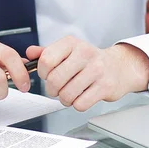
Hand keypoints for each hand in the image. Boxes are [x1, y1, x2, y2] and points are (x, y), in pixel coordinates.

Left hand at [26, 36, 148, 111]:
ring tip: (69, 93)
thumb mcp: (67, 51)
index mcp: (71, 43)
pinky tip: (81, 97)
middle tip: (56, 89)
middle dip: (51, 90)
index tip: (47, 75)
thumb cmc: (88, 61)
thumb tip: (29, 53)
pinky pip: (80, 104)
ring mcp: (97, 70)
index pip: (46, 60)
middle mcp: (85, 53)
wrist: (119, 67)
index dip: (42, 73)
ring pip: (66, 94)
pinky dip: (77, 104)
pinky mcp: (105, 87)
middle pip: (54, 80)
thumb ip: (46, 52)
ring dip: (64, 99)